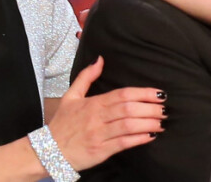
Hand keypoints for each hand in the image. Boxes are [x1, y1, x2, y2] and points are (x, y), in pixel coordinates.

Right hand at [49, 56, 165, 170]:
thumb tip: (99, 59)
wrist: (46, 151)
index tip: (159, 93)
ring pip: (128, 126)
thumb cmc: (62, 123)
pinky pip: (122, 144)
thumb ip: (86, 77)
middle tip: (165, 108)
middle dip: (150, 108)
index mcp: (93, 103)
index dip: (143, 93)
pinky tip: (150, 136)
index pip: (122, 94)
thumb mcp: (71, 95)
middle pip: (128, 108)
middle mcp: (97, 117)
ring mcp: (99, 135)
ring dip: (148, 123)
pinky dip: (138, 139)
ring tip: (162, 122)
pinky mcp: (100, 151)